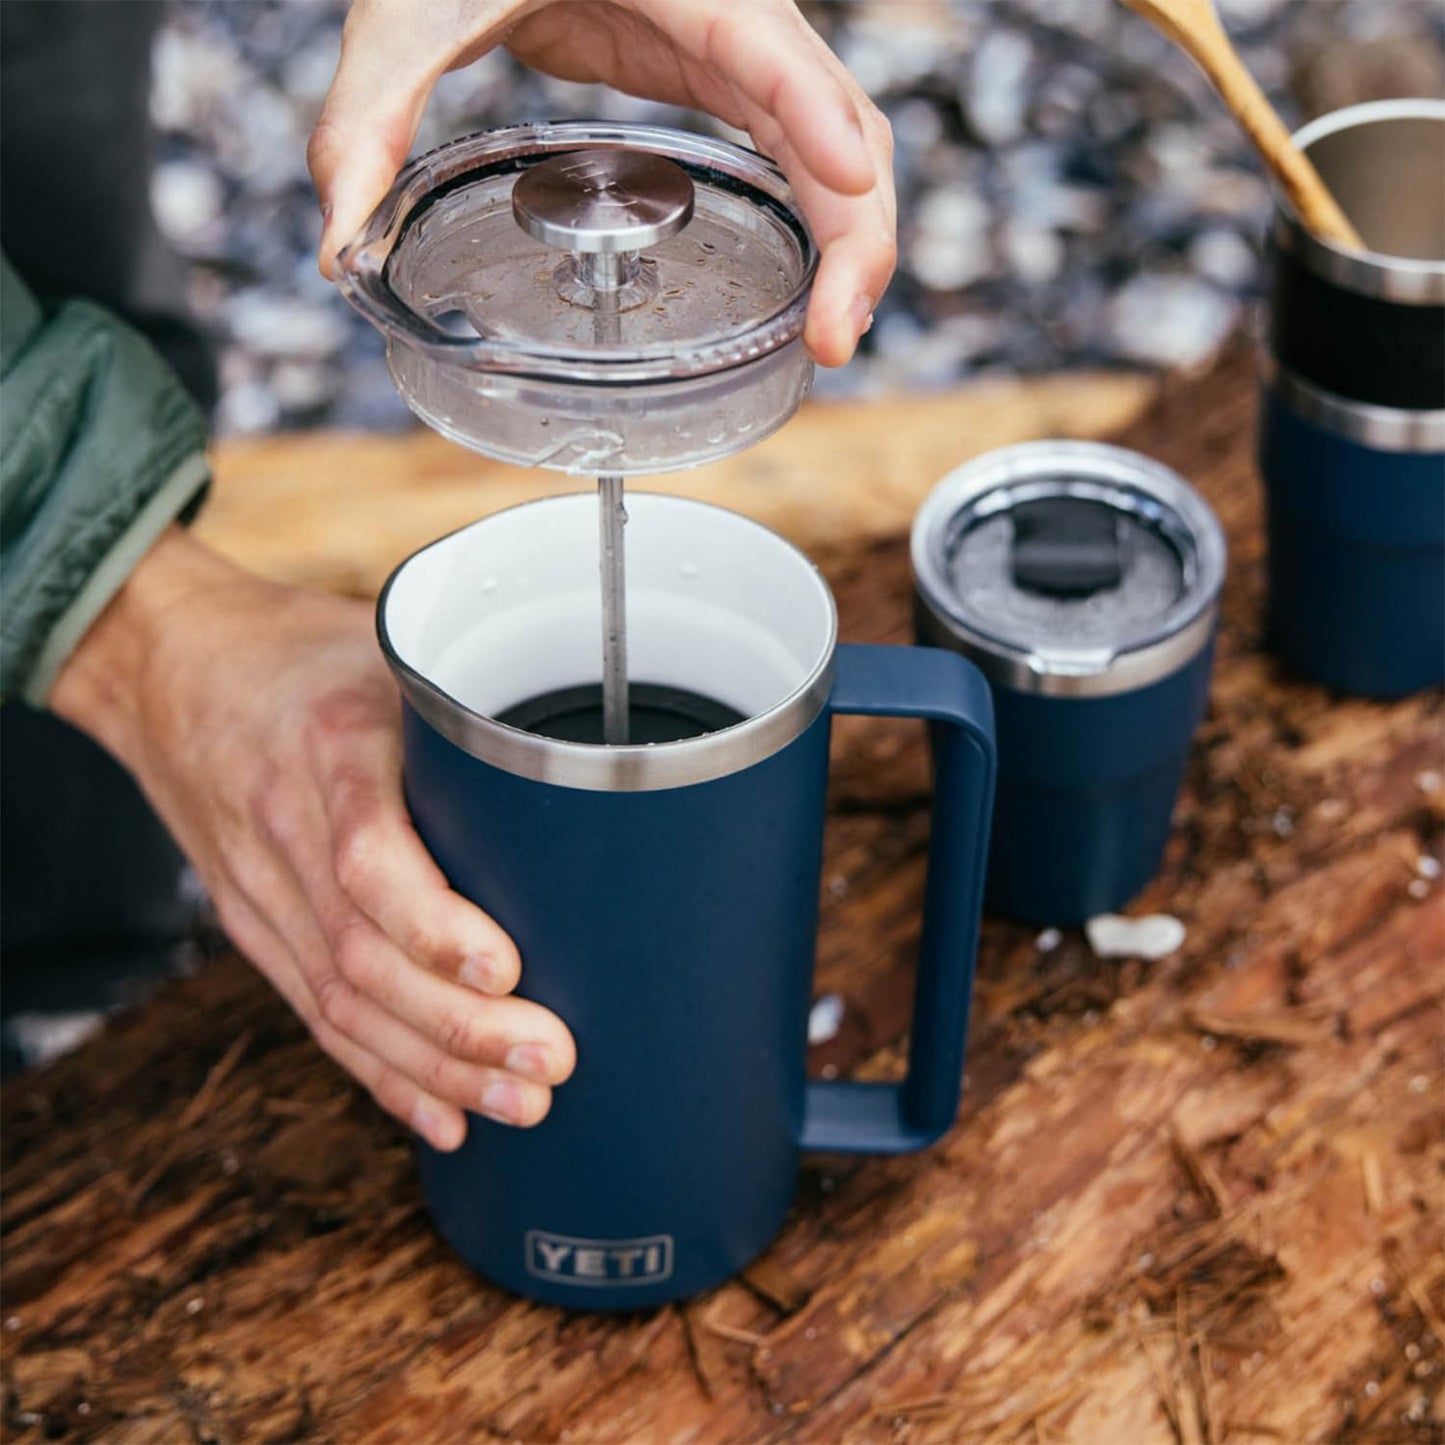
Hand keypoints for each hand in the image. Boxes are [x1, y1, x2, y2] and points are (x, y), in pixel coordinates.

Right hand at [50, 527, 575, 1151]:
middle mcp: (287, 826)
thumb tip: (599, 746)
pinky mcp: (256, 923)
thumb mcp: (387, 645)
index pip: (369, 857)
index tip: (507, 968)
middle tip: (550, 1063)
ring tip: (517, 1105)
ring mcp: (262, 885)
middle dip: (459, 1027)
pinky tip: (440, 1116)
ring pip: (341, 1000)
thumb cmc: (303, 651)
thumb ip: (469, 702)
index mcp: (330, 748)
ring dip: (432, 1067)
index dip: (435, 926)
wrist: (169, 662)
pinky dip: (379, 1072)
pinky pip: (314, 1009)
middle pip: (362, 954)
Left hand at [309, 0, 895, 365]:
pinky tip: (808, 288)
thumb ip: (367, 117)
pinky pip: (800, 147)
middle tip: (831, 342)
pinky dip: (817, 218)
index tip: (846, 192)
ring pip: (839, 139)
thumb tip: (337, 246)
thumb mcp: (406, 10)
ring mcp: (737, 42)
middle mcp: (732, 8)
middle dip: (854, 231)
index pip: (770, 49)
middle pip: (840, 115)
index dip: (819, 121)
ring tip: (829, 337)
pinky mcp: (721, 71)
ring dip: (849, 239)